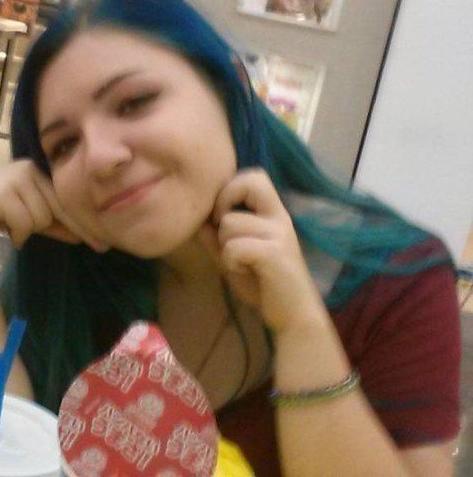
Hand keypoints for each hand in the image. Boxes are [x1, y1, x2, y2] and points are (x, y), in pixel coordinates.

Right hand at [0, 160, 107, 250]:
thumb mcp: (31, 216)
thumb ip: (54, 223)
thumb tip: (81, 236)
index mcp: (41, 173)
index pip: (68, 197)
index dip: (86, 219)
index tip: (104, 238)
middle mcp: (31, 171)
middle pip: (60, 206)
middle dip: (78, 228)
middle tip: (98, 246)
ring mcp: (16, 179)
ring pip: (41, 217)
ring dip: (31, 231)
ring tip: (18, 232)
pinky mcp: (3, 192)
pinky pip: (24, 221)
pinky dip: (19, 234)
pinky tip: (11, 235)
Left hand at [201, 169, 326, 332]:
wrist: (293, 315)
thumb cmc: (262, 283)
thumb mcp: (233, 255)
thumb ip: (215, 236)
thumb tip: (197, 219)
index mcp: (272, 213)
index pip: (254, 176)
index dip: (230, 189)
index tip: (222, 216)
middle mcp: (279, 217)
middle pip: (249, 181)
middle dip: (224, 203)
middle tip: (225, 232)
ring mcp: (280, 234)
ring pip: (229, 223)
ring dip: (224, 245)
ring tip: (240, 262)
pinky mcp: (275, 254)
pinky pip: (234, 247)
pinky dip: (230, 262)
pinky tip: (244, 272)